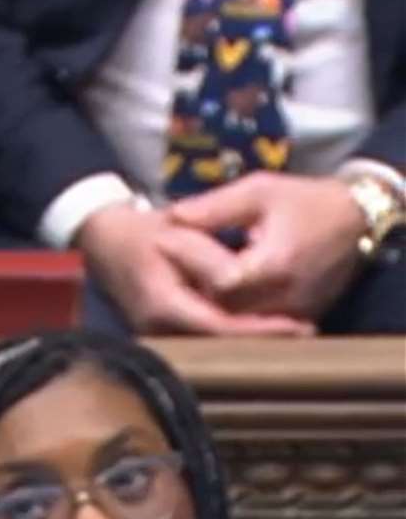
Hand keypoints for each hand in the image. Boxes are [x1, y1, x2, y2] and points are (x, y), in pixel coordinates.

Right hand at [76, 201, 313, 336]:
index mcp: (163, 304)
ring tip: (292, 331)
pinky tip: (262, 326)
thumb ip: (210, 258)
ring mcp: (158, 335)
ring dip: (250, 339)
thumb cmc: (145, 231)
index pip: (220, 328)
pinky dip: (233, 333)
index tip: (299, 326)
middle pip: (218, 345)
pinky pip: (204, 339)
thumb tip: (239, 280)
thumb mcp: (178, 231)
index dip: (261, 330)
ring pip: (212, 345)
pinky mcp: (163, 334)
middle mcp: (158, 329)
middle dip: (261, 340)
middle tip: (306, 333)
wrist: (107, 241)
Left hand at [167, 173, 368, 320]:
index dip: (191, 264)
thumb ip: (215, 206)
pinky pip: (255, 327)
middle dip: (192, 289)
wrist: (354, 218)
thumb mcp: (259, 191)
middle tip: (165, 266)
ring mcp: (295, 312)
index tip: (164, 241)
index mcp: (276, 263)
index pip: (220, 280)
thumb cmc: (303, 200)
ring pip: (236, 323)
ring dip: (208, 304)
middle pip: (223, 307)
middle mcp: (287, 295)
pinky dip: (230, 314)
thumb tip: (174, 216)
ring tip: (182, 279)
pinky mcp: (299, 319)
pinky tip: (210, 294)